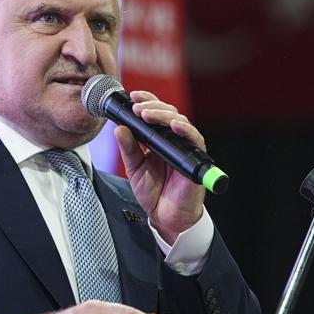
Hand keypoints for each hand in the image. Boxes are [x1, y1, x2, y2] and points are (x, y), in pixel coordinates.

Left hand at [113, 91, 205, 242]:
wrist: (166, 217)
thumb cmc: (154, 194)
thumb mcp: (134, 169)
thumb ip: (128, 149)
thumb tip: (118, 128)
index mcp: (158, 139)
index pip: (155, 113)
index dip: (147, 101)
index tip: (132, 96)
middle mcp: (173, 140)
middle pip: (168, 112)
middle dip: (152, 105)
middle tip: (137, 107)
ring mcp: (184, 147)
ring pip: (180, 121)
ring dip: (163, 114)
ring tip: (147, 114)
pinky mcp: (194, 158)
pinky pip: (194, 139)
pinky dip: (185, 130)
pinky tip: (174, 125)